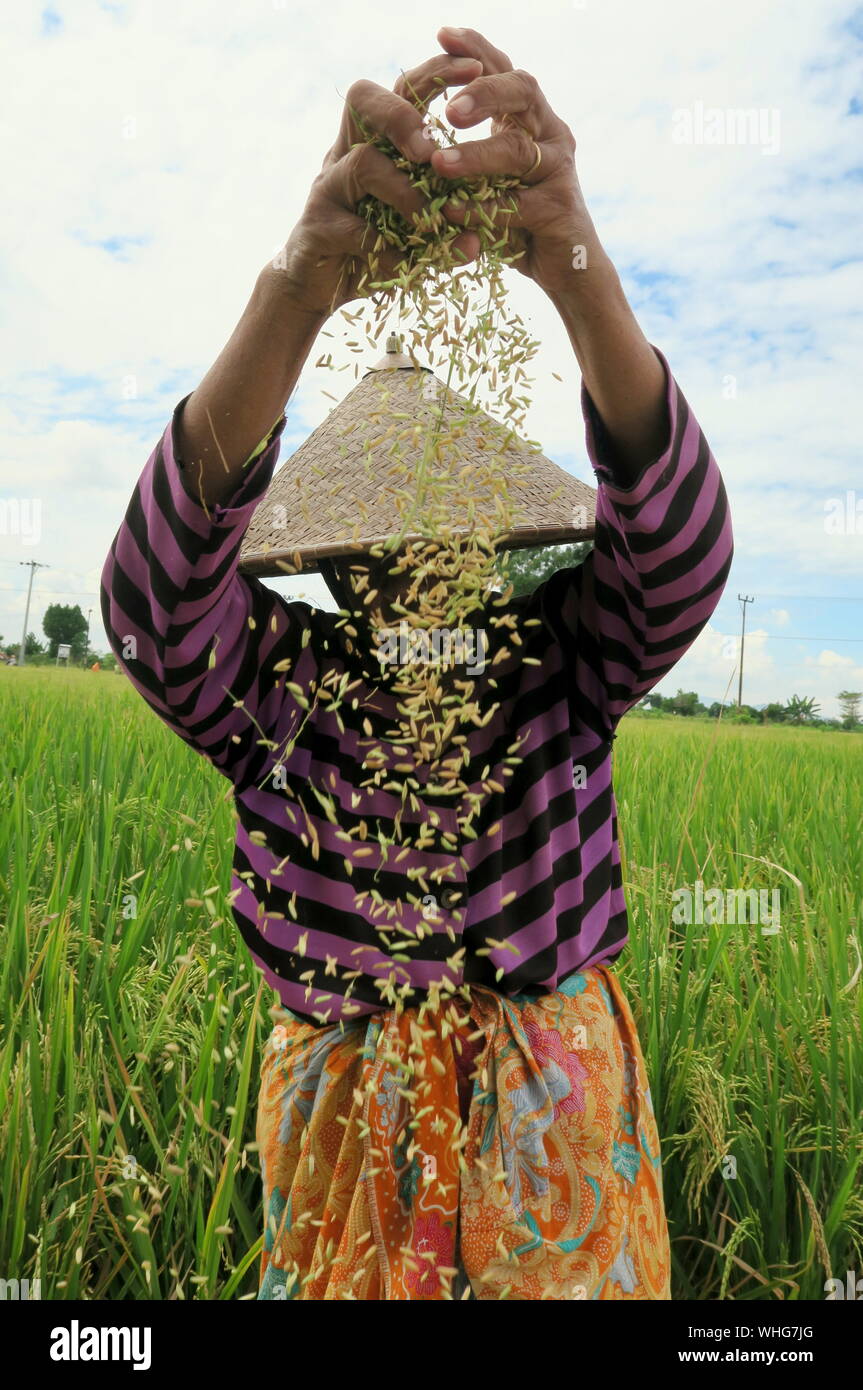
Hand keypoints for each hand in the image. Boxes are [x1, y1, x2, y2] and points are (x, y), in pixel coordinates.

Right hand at [273, 53, 484, 317]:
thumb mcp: (415, 236)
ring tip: (430, 222)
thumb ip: (445, 232)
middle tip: (431, 150)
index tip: (475, 69)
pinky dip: (385, 248)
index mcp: (375, 143)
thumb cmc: (372, 252)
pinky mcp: (316, 226)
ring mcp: (328, 187)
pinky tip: (404, 264)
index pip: (402, 90)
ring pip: (362, 162)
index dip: (435, 73)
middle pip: (363, 98)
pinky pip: (354, 228)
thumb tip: (477, 242)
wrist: (316, 288)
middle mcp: (347, 154)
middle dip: (403, 115)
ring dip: (404, 192)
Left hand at [430, 26, 603, 300]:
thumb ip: (466, 152)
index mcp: (531, 118)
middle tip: (447, 109)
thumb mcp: (490, 180)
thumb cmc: (519, 222)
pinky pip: (516, 204)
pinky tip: (452, 213)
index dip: (477, 49)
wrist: (567, 270)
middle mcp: (551, 133)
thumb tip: (413, 130)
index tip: (442, 35)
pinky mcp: (559, 209)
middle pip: (522, 89)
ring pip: (517, 149)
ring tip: (438, 164)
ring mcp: (559, 169)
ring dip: (475, 155)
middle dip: (482, 92)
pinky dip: (481, 209)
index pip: (505, 69)